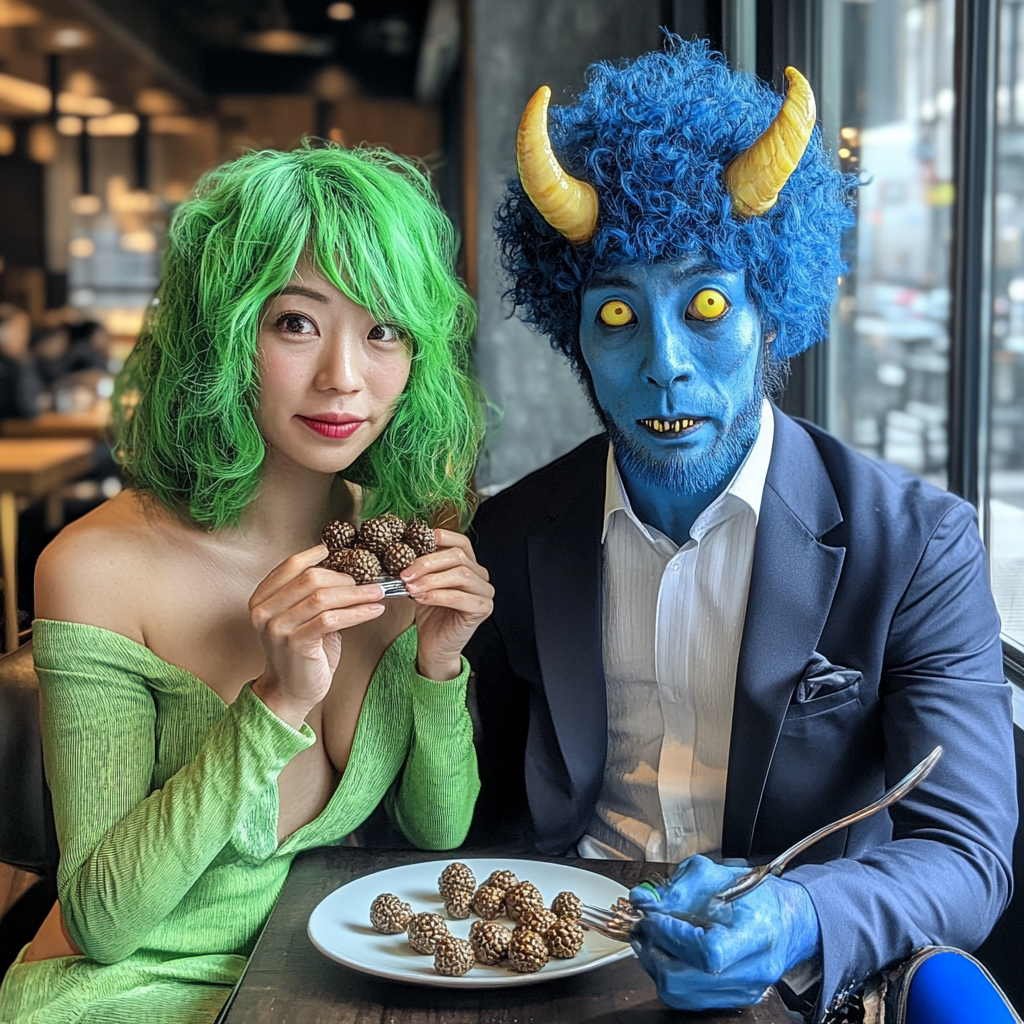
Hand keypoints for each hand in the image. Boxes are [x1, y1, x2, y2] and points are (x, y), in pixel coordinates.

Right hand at [248, 543, 385, 726]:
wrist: (290, 691)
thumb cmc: (301, 652)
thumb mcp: (300, 617)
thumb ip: (310, 594)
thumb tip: (344, 570)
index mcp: (261, 599)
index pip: (290, 566)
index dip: (314, 556)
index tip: (337, 552)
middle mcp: (264, 611)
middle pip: (309, 578)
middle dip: (344, 578)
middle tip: (368, 582)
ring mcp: (277, 628)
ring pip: (322, 597)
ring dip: (356, 593)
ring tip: (378, 593)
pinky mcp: (295, 644)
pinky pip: (330, 619)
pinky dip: (357, 612)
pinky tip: (373, 611)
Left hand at [399, 529, 493, 679]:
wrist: (435, 647)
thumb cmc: (431, 616)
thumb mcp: (423, 585)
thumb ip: (422, 568)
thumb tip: (403, 551)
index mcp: (470, 565)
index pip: (461, 542)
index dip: (442, 538)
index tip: (417, 541)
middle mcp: (481, 576)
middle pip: (458, 557)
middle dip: (428, 563)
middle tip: (405, 573)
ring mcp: (485, 592)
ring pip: (461, 575)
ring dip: (431, 579)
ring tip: (410, 588)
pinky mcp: (482, 609)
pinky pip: (459, 597)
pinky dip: (437, 595)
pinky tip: (420, 598)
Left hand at [628, 855, 820, 1010]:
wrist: (785, 920)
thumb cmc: (754, 895)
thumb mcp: (714, 875)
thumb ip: (676, 888)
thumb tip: (642, 900)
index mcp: (756, 933)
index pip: (708, 952)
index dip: (673, 936)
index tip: (656, 917)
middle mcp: (753, 970)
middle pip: (685, 980)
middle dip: (655, 949)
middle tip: (646, 925)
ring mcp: (744, 991)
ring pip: (680, 994)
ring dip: (655, 964)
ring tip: (652, 937)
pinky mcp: (733, 1000)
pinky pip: (687, 999)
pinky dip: (668, 975)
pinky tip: (666, 952)